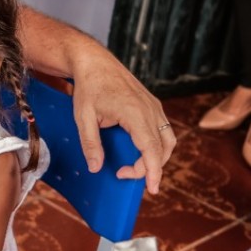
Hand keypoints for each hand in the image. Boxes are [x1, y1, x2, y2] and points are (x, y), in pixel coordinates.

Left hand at [69, 58, 174, 193]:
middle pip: (163, 148)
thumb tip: (95, 168)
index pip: (151, 149)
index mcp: (135, 113)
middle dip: (149, 167)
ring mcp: (154, 106)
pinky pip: (163, 129)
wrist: (94, 61)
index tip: (152, 189)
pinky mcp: (153, 104)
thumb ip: (90, 144)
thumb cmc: (88, 87)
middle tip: (123, 174)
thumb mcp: (83, 117)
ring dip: (156, 157)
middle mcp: (150, 109)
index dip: (153, 171)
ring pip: (168, 139)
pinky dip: (157, 144)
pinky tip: (139, 150)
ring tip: (134, 166)